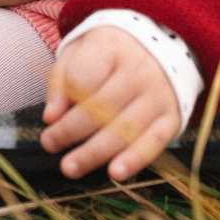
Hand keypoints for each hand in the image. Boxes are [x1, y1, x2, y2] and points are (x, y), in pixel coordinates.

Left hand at [41, 27, 179, 182]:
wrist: (161, 46)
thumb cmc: (110, 53)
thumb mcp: (80, 51)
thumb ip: (60, 81)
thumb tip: (51, 116)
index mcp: (112, 46)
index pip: (83, 78)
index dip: (63, 102)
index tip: (48, 121)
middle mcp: (139, 69)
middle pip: (100, 106)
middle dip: (71, 131)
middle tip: (50, 144)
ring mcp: (158, 93)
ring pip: (123, 129)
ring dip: (94, 153)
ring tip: (70, 166)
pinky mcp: (171, 116)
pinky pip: (154, 142)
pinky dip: (135, 160)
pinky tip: (115, 173)